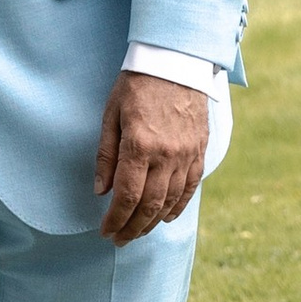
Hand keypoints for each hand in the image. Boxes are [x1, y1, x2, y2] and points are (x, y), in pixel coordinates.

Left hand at [94, 71, 209, 243]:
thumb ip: (106, 155)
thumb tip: (100, 191)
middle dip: (132, 227)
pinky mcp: (200, 151)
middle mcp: (166, 155)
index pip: (126, 196)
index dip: (115, 219)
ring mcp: (186, 154)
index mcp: (139, 145)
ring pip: (171, 201)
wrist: (176, 61)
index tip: (105, 232)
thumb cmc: (136, 84)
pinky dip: (178, 206)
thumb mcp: (111, 114)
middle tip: (119, 240)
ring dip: (153, 222)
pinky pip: (191, 187)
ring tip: (138, 232)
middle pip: (149, 205)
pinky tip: (166, 217)